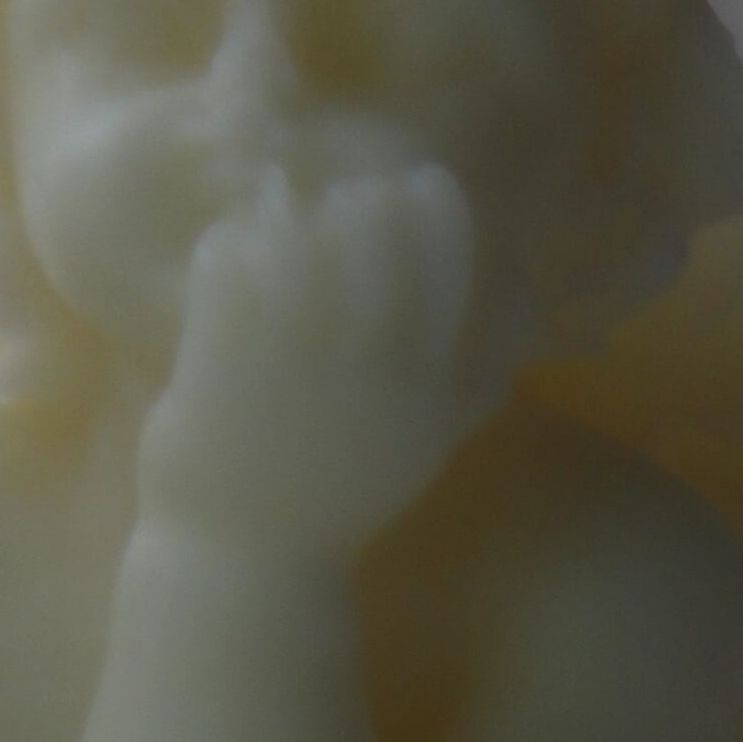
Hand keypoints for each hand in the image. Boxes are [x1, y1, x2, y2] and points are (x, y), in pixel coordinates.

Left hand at [136, 157, 484, 560]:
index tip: (418, 182)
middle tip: (342, 195)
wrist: (249, 559)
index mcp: (420, 386)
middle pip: (371, 242)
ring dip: (289, 216)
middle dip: (357, 201)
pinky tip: (226, 244)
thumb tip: (522, 285)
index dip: (434, 205)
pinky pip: (226, 277)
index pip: (447, 263)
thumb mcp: (427, 437)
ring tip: (282, 206)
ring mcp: (289, 371)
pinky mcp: (220, 373)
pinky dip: (228, 247)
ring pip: (297, 248)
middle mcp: (362, 373)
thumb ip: (481, 366)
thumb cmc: (340, 493)